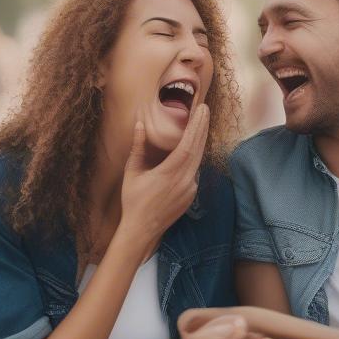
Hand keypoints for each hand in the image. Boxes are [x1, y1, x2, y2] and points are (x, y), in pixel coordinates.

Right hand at [119, 104, 207, 249]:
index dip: (197, 125)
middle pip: (199, 149)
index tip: (201, 109)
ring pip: (199, 160)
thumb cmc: (133, 200)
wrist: (142, 229)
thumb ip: (138, 147)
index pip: (189, 144)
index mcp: (170, 172)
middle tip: (205, 110)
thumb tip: (140, 124)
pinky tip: (194, 147)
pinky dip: (196, 157)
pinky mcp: (191, 195)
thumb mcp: (132, 172)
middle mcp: (185, 180)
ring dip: (200, 141)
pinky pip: (195, 172)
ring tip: (201, 124)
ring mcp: (190, 189)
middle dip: (202, 127)